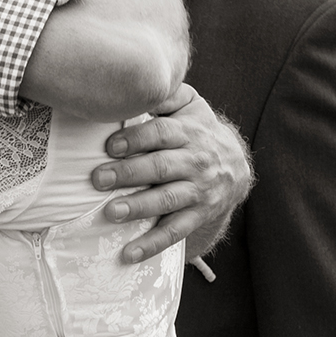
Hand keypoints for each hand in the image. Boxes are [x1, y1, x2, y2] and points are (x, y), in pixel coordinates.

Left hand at [90, 85, 252, 262]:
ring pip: (168, 200)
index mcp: (189, 132)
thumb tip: (144, 82)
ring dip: (139, 207)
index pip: (161, 133)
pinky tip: (128, 254)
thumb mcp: (191, 104)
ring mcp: (198, 190)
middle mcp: (195, 161)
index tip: (110, 146)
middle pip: (160, 167)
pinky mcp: (199, 215)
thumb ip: (168, 93)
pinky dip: (152, 244)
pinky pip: (175, 232)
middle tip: (98, 179)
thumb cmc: (199, 130)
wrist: (237, 166)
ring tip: (111, 213)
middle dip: (129, 173)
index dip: (136, 138)